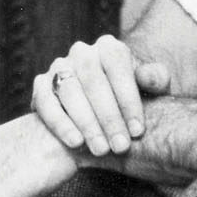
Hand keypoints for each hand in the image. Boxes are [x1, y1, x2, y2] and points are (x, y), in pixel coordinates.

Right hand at [28, 34, 173, 160]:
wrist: (101, 110)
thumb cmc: (129, 100)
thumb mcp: (150, 90)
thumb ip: (155, 80)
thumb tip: (148, 77)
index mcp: (109, 47)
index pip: (118, 68)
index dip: (129, 101)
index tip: (138, 131)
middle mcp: (81, 52)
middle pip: (93, 81)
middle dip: (109, 117)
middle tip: (121, 146)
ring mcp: (58, 67)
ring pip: (69, 92)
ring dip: (86, 123)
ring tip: (101, 149)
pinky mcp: (40, 86)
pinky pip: (46, 103)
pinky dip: (60, 123)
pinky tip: (76, 142)